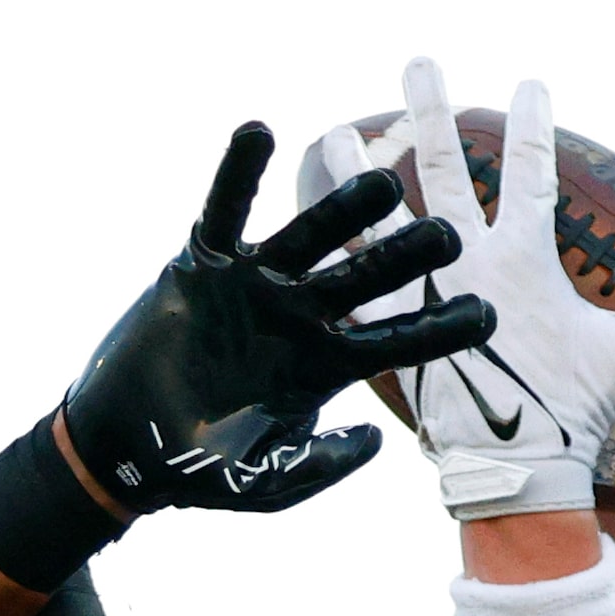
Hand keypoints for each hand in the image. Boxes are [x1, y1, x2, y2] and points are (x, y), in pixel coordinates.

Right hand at [58, 123, 494, 514]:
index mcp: (326, 366)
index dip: (440, 329)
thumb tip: (375, 439)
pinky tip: (257, 131)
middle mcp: (301, 316)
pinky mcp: (204, 263)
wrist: (126, 449)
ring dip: (344, 206)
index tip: (488, 316)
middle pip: (367, 276)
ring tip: (383, 181)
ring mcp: (256, 284)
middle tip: (451, 235)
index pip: (397, 340)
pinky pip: (223, 209)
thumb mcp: (267, 484)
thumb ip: (320, 466)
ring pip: (310, 234)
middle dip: (407, 256)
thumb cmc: (199, 473)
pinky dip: (238, 171)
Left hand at [318, 58, 614, 516]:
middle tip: (420, 62)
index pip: (533, 173)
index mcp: (524, 261)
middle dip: (432, 111)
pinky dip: (332, 253)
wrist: (517, 471)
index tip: (530, 79)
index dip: (534, 123)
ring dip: (360, 170)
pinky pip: (352, 282)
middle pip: (444, 170)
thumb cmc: (576, 412)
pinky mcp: (389, 332)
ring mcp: (423, 296)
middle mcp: (467, 265)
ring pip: (383, 218)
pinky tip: (306, 225)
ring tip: (338, 129)